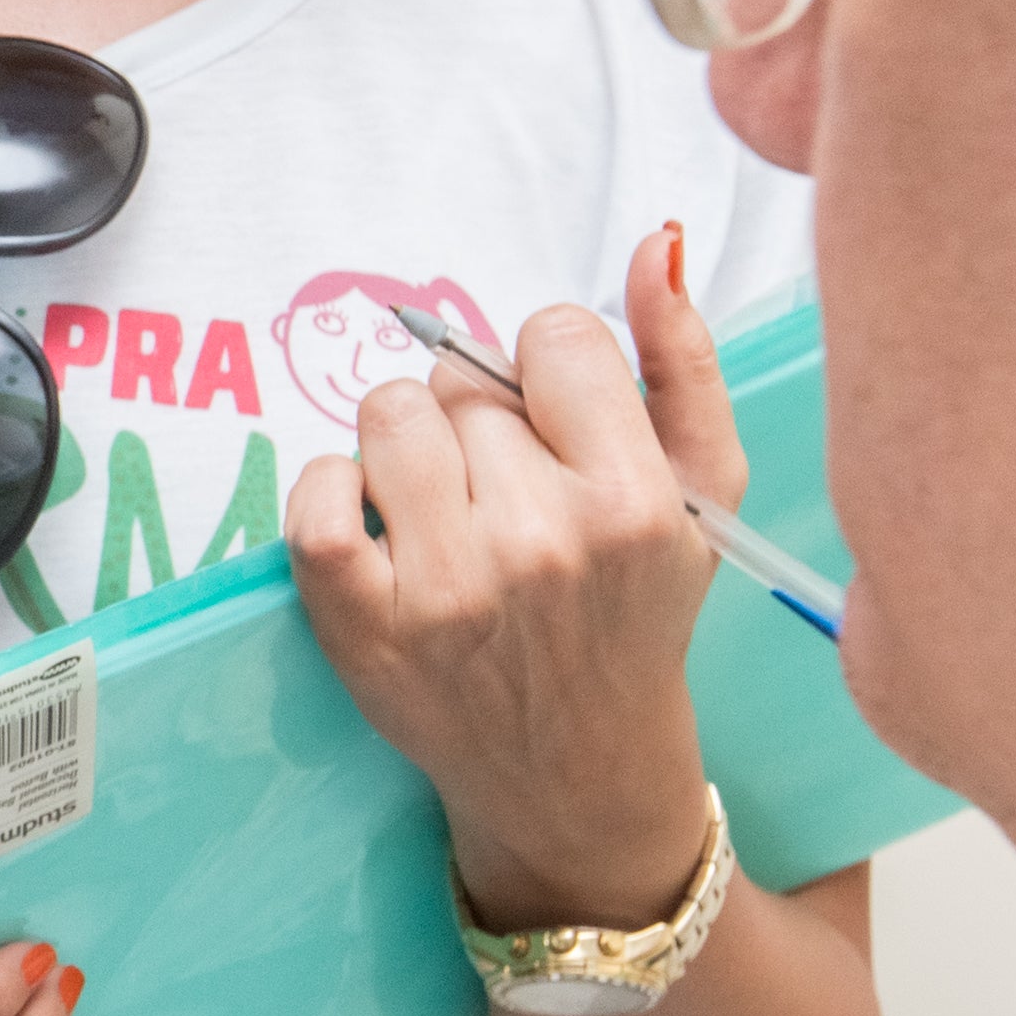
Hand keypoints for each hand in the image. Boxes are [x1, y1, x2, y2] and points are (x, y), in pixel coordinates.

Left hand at [286, 231, 731, 932]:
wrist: (578, 770)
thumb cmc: (636, 614)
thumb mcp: (700, 494)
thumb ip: (684, 362)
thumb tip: (651, 244)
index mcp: (632, 499)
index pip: (554, 336)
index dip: (547, 370)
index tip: (555, 425)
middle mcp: (540, 541)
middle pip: (467, 381)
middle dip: (482, 419)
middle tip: (506, 489)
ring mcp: (445, 587)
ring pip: (388, 416)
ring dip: (405, 445)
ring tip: (443, 504)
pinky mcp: (363, 626)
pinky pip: (315, 496)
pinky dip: (333, 491)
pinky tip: (377, 524)